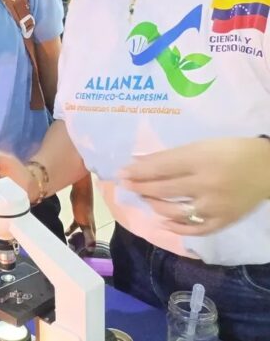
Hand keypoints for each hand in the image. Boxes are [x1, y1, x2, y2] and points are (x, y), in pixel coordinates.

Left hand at [65, 175, 95, 250]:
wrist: (81, 189)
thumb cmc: (83, 206)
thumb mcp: (85, 223)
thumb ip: (88, 236)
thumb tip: (92, 250)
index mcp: (92, 228)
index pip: (92, 243)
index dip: (88, 251)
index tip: (82, 259)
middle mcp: (90, 225)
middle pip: (86, 239)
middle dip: (81, 247)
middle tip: (74, 254)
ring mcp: (84, 219)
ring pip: (80, 233)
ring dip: (75, 239)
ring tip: (69, 245)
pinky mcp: (78, 214)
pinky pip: (75, 225)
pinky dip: (71, 230)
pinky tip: (66, 233)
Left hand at [120, 137, 269, 235]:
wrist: (267, 169)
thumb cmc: (230, 151)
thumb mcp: (200, 146)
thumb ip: (172, 157)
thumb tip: (140, 164)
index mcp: (201, 160)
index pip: (161, 167)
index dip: (138, 171)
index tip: (121, 173)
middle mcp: (206, 184)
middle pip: (164, 189)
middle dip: (140, 187)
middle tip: (125, 185)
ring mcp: (215, 206)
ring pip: (175, 211)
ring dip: (154, 205)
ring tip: (145, 198)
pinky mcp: (223, 221)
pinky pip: (195, 230)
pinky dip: (176, 228)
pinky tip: (163, 221)